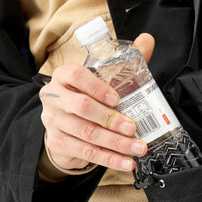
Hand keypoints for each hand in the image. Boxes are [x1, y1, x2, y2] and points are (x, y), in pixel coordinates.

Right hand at [39, 33, 154, 172]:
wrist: (65, 126)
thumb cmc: (88, 97)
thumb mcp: (104, 78)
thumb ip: (126, 61)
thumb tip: (148, 39)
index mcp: (64, 76)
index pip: (76, 75)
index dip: (96, 86)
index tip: (117, 98)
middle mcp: (54, 97)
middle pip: (82, 108)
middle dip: (111, 119)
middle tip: (133, 128)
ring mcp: (53, 122)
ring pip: (86, 133)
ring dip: (115, 143)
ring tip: (137, 148)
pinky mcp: (57, 143)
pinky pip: (85, 153)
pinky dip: (109, 159)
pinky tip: (126, 162)